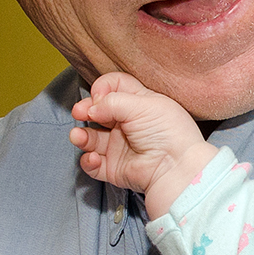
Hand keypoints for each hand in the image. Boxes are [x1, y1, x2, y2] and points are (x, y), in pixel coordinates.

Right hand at [70, 72, 217, 213]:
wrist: (175, 168)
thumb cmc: (167, 132)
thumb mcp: (142, 105)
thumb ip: (112, 102)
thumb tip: (91, 109)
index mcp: (140, 104)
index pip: (115, 87)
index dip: (103, 88)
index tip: (99, 95)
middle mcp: (128, 124)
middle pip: (98, 111)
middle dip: (85, 110)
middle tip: (80, 113)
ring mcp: (120, 146)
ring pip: (91, 138)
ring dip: (81, 136)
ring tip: (78, 137)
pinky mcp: (114, 168)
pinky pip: (93, 164)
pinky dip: (88, 161)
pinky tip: (94, 158)